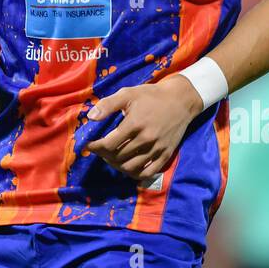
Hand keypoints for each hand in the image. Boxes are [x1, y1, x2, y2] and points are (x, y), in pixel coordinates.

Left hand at [84, 76, 202, 182]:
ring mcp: (157, 149)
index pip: (108, 144)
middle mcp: (146, 139)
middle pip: (118, 157)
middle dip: (104, 155)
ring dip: (117, 165)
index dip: (95, 147)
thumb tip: (90, 117)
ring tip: (111, 158)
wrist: (180, 100)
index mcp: (134, 124)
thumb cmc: (151, 96)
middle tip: (100, 150)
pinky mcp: (165, 155)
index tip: (88, 145)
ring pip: (131, 167)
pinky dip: (134, 173)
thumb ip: (107, 105)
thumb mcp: (128, 94)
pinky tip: (127, 166)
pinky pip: (147, 173)